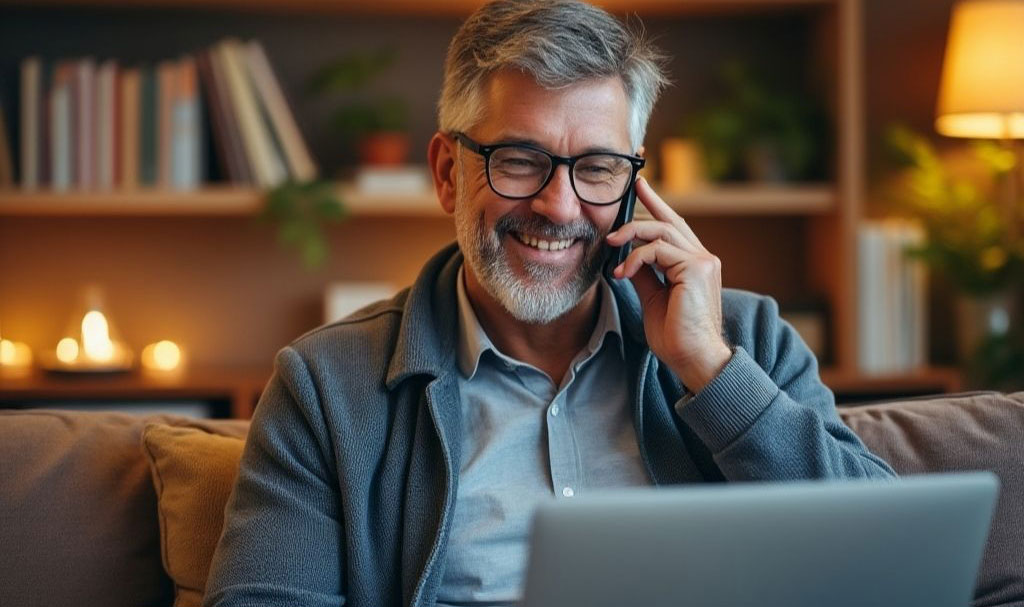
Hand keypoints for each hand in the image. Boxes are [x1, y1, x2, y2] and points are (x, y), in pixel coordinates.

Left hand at [605, 177, 730, 392]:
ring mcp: (703, 261)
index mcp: (696, 263)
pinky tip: (622, 273)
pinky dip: (635, 258)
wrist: (693, 358)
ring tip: (611, 249)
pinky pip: (658, 251)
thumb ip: (644, 273)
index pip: (674, 225)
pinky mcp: (696, 268)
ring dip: (631, 238)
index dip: (656, 204)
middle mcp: (703, 257)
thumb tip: (625, 257)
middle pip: (668, 222)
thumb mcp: (653, 297)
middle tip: (611, 226)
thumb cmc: (675, 335)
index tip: (639, 187)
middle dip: (640, 213)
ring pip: (662, 231)